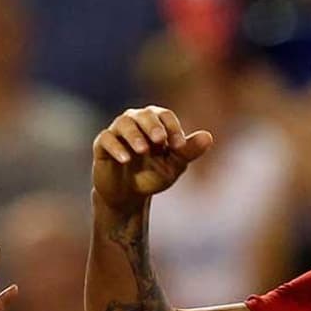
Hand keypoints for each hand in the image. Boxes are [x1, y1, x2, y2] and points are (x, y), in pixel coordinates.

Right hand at [92, 106, 213, 210]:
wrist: (130, 195)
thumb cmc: (154, 175)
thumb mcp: (174, 166)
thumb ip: (188, 152)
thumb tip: (209, 137)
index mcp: (156, 124)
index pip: (164, 116)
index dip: (173, 128)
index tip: (180, 146)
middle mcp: (136, 122)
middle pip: (144, 114)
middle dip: (153, 126)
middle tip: (160, 140)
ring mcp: (118, 132)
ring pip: (124, 123)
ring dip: (134, 135)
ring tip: (143, 150)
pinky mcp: (102, 145)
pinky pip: (107, 139)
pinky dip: (116, 147)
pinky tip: (125, 159)